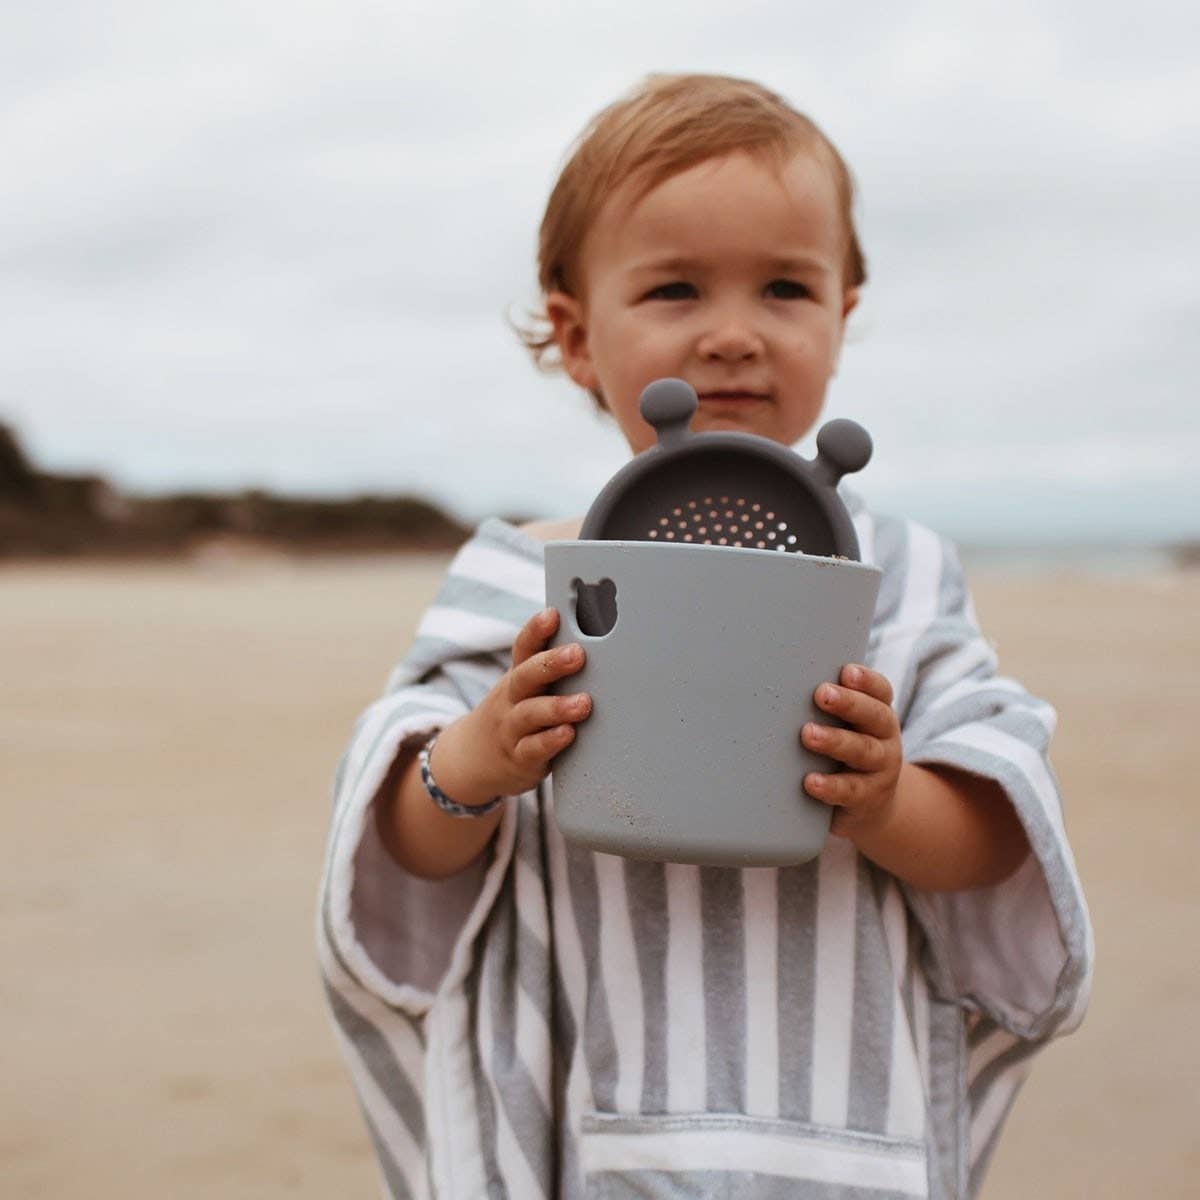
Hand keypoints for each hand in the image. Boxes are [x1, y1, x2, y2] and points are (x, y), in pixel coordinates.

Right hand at [441, 607, 591, 800]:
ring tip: (584, 702)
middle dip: (551, 664)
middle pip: (526, 676)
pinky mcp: (520, 758)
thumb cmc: (515, 714)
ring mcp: (513, 729)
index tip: (552, 615)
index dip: (536, 630)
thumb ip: (551, 670)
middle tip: (577, 654)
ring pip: (530, 713)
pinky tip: (568, 733)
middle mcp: (512, 699)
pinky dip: (551, 741)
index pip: (524, 648)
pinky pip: (533, 749)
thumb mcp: (525, 689)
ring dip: (557, 707)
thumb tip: (597, 638)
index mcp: (518, 677)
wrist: (473, 759)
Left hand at [800, 664, 901, 838]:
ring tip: (808, 734)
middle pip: (874, 716)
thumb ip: (828, 708)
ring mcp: (880, 769)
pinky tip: (811, 782)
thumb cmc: (847, 753)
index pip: (880, 691)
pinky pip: (850, 791)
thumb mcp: (847, 728)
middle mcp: (884, 738)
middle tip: (822, 694)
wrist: (872, 807)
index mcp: (878, 714)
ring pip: (863, 751)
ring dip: (835, 741)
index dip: (866, 681)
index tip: (846, 672)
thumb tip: (780, 681)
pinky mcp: (867, 798)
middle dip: (849, 704)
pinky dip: (831, 786)